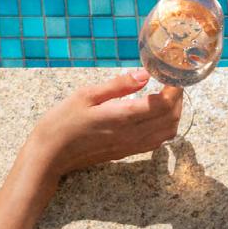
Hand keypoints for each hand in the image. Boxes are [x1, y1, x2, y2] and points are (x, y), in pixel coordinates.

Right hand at [30, 67, 183, 176]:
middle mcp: (132, 134)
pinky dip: (165, 127)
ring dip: (174, 114)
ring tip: (166, 96)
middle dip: (177, 99)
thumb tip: (144, 74)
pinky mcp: (127, 152)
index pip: (162, 104)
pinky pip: (157, 141)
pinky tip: (155, 115)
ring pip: (167, 132)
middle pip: (170, 118)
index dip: (173, 88)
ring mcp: (131, 146)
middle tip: (171, 82)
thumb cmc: (62, 122)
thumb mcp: (85, 95)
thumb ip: (117, 85)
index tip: (172, 74)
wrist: (50, 154)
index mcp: (122, 117)